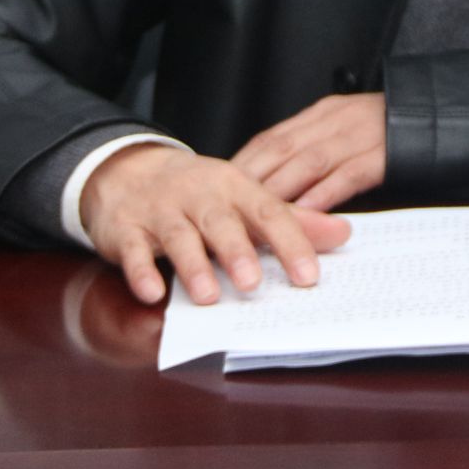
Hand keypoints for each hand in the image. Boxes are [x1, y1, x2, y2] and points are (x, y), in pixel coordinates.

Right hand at [79, 142, 350, 305]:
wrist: (130, 172)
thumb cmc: (200, 194)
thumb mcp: (244, 199)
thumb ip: (291, 220)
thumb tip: (343, 234)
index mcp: (234, 186)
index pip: (267, 212)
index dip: (289, 243)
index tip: (309, 277)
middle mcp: (199, 195)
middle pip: (220, 221)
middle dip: (237, 252)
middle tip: (254, 285)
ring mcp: (160, 210)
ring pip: (178, 236)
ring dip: (193, 266)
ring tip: (209, 296)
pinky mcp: (125, 228)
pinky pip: (131, 250)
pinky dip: (140, 271)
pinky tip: (152, 293)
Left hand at [230, 93, 386, 211]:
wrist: (441, 114)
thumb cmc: (391, 129)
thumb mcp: (347, 128)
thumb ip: (315, 147)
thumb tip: (279, 180)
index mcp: (323, 114)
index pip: (271, 138)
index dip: (243, 164)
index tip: (220, 187)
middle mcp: (336, 121)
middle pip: (283, 150)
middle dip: (252, 180)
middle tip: (228, 209)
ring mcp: (360, 137)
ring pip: (310, 163)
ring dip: (281, 190)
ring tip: (258, 218)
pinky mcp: (384, 156)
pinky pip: (349, 175)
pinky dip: (324, 193)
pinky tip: (307, 212)